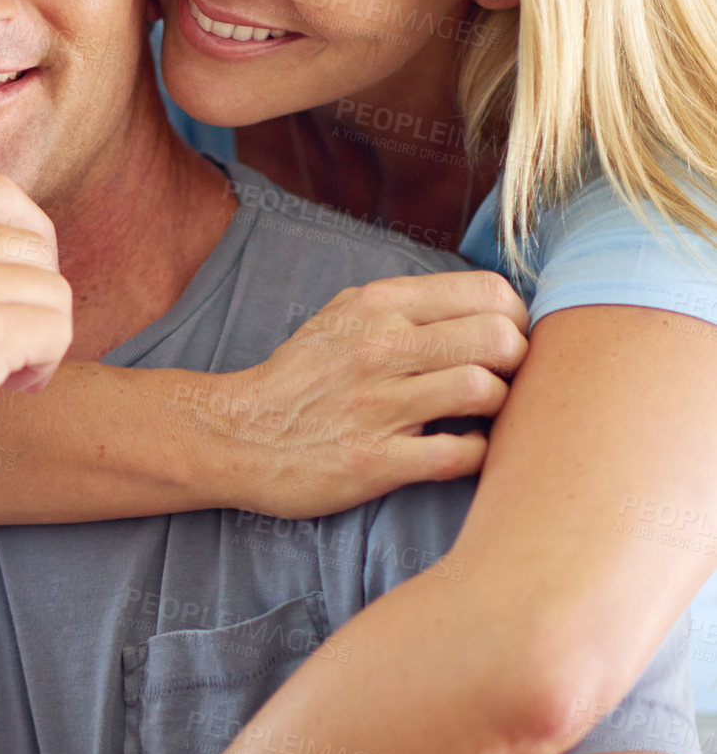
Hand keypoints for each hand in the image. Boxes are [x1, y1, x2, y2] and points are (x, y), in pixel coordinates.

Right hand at [0, 162, 72, 524]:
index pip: (3, 194)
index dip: (25, 240)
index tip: (8, 288)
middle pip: (38, 245)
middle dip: (35, 296)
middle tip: (6, 341)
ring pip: (54, 292)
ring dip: (41, 337)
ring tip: (2, 371)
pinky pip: (55, 333)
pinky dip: (43, 367)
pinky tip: (6, 389)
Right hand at [206, 270, 528, 516]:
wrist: (236, 435)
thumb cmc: (299, 377)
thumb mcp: (343, 315)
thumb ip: (405, 304)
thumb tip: (479, 302)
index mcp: (378, 305)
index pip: (488, 291)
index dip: (516, 317)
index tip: (509, 339)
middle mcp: (380, 348)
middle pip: (498, 338)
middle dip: (518, 361)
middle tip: (506, 379)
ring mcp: (379, 406)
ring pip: (483, 392)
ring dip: (500, 408)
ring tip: (484, 415)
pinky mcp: (375, 462)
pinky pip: (458, 454)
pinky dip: (476, 454)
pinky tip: (463, 448)